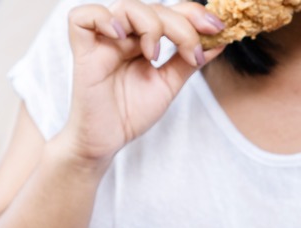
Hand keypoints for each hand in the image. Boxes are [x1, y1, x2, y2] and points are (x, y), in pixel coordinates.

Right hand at [61, 0, 224, 164]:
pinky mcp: (83, 52)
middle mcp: (125, 35)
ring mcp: (103, 41)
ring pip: (126, 7)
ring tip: (154, 54)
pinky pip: (81, 18)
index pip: (170, 11)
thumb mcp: (169, 84)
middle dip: (181, 25)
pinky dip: (103, 19)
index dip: (193, 13)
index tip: (217, 28)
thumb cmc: (131, 112)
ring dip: (150, 24)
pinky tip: (121, 37)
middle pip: (154, 8)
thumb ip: (188, 61)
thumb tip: (219, 41)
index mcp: (144, 39)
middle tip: (192, 52)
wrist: (108, 141)